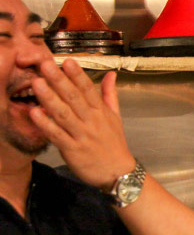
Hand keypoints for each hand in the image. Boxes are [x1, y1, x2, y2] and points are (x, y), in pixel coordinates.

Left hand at [30, 58, 134, 189]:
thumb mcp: (116, 117)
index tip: (67, 61)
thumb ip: (110, 94)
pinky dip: (46, 124)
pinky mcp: (72, 150)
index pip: (89, 90)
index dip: (78, 75)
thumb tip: (111, 74)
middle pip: (74, 98)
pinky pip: (57, 135)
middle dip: (60, 81)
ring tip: (37, 83)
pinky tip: (35, 113)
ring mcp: (82, 135)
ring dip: (50, 98)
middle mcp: (91, 121)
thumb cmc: (114, 144)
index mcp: (101, 112)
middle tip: (46, 65)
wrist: (118, 173)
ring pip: (64, 114)